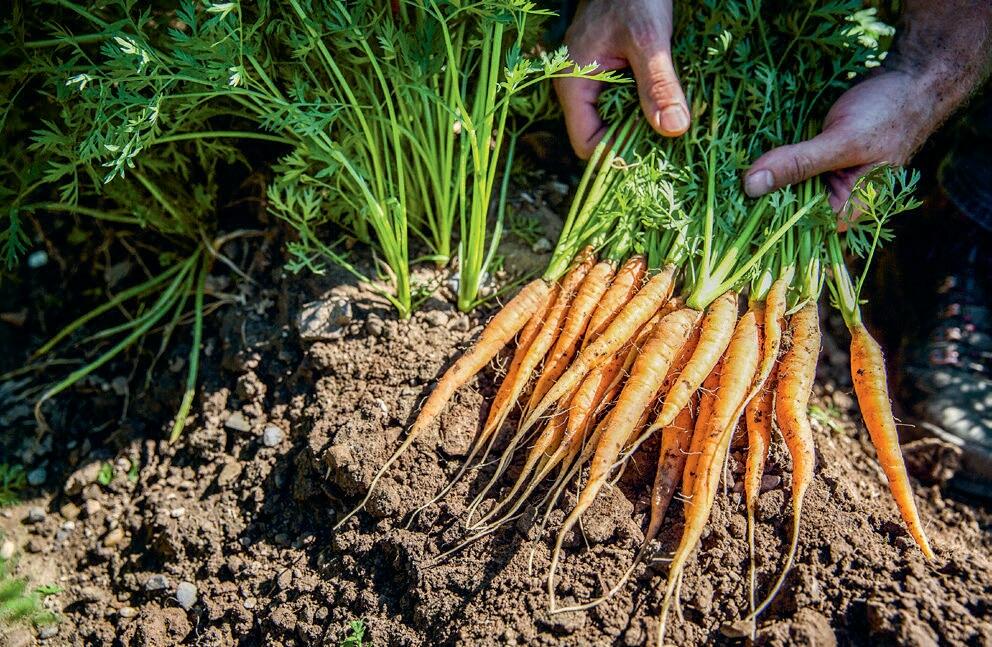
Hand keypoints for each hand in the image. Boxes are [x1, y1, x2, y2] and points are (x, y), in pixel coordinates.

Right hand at [554, 0, 689, 158]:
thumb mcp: (649, 40)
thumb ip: (658, 85)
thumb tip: (674, 130)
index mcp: (573, 86)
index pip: (587, 144)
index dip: (616, 154)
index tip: (652, 152)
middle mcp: (579, 89)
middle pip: (603, 136)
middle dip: (635, 142)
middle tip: (671, 142)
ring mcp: (596, 82)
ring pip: (619, 120)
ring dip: (645, 125)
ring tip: (674, 123)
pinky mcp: (613, 74)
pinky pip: (628, 102)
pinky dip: (649, 106)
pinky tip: (671, 104)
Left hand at [744, 1, 991, 217]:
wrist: (909, 79)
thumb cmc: (888, 113)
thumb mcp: (842, 141)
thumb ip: (800, 163)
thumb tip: (751, 186)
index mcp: (848, 209)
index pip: (798, 229)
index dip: (765, 221)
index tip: (733, 208)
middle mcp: (834, 200)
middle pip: (785, 208)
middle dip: (758, 196)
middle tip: (724, 186)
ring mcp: (823, 179)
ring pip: (782, 185)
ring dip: (760, 175)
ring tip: (729, 168)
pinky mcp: (815, 159)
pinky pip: (786, 164)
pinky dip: (770, 157)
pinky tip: (745, 151)